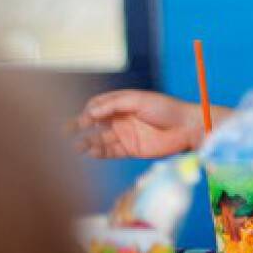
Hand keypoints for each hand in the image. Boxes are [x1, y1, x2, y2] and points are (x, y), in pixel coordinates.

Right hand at [70, 90, 203, 158]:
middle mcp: (121, 118)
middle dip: (79, 126)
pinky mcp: (130, 149)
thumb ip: (114, 104)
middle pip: (94, 122)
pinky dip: (99, 152)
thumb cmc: (165, 108)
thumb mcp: (139, 100)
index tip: (86, 117)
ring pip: (99, 138)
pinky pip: (110, 151)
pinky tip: (91, 152)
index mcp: (122, 103)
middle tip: (65, 132)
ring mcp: (125, 134)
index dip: (89, 110)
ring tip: (76, 147)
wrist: (186, 127)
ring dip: (87, 142)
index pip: (97, 105)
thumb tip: (90, 110)